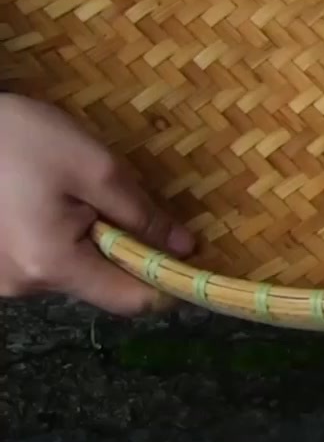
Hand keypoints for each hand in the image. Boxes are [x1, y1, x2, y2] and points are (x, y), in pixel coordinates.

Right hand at [0, 95, 194, 315]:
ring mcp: (3, 279)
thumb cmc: (23, 140)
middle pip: (102, 284)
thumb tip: (184, 248)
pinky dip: (62, 237)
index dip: (166, 281)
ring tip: (73, 193)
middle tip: (117, 200)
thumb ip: (143, 214)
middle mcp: (22, 285)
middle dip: (124, 249)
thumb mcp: (96, 168)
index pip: (131, 302)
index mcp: (51, 265)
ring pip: (74, 271)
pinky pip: (46, 260)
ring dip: (91, 240)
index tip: (187, 252)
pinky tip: (49, 200)